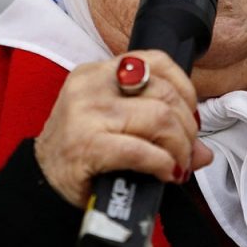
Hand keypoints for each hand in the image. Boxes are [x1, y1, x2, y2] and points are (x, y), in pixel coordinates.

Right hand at [34, 50, 214, 206]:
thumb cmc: (81, 154)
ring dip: (179, 148)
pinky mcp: (86, 145)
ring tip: (177, 165)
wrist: (42, 184)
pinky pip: (141, 150)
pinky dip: (162, 164)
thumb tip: (204, 152)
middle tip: (186, 152)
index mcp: (97, 73)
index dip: (185, 89)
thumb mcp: (117, 128)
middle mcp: (91, 86)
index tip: (190, 117)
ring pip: (159, 118)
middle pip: (164, 94)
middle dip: (186, 128)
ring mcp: (86, 113)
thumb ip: (160, 129)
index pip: (156, 62)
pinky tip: (164, 174)